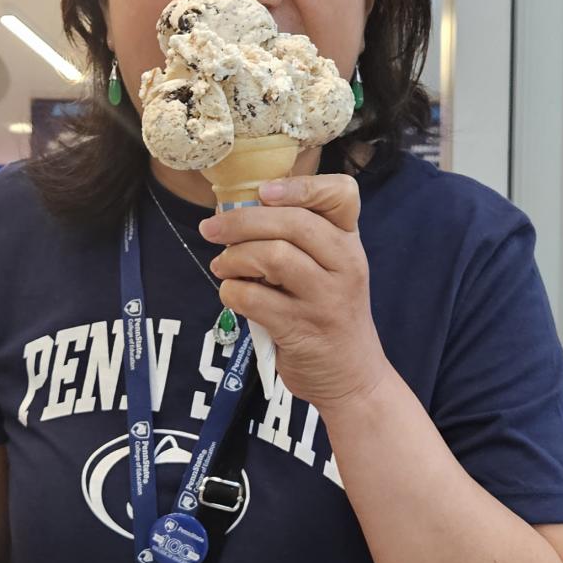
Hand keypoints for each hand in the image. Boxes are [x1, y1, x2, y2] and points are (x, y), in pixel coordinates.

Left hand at [200, 173, 390, 410]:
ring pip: (272, 256)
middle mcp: (345, 265)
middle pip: (293, 222)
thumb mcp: (331, 270)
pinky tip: (231, 294)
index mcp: (350, 242)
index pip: (341, 195)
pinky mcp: (301, 330)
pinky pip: (254, 299)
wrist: (351, 377)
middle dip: (242, 221)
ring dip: (234, 257)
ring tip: (222, 266)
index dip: (300, 185)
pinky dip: (232, 291)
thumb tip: (238, 211)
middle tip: (211, 228)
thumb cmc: (329, 314)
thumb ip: (300, 240)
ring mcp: (325, 299)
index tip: (263, 192)